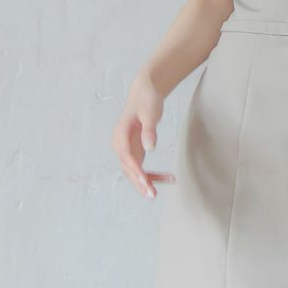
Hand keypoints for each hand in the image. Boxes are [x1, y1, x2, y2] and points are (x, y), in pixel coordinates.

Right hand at [112, 72, 176, 199]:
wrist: (144, 93)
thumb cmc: (146, 101)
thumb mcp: (149, 113)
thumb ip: (149, 131)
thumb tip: (150, 148)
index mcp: (120, 134)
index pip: (126, 156)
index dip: (135, 170)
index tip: (145, 181)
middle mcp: (120, 144)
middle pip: (127, 168)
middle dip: (139, 182)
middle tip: (152, 194)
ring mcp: (127, 149)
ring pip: (134, 171)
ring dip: (146, 182)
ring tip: (159, 191)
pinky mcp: (136, 151)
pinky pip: (142, 168)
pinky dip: (153, 175)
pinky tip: (167, 177)